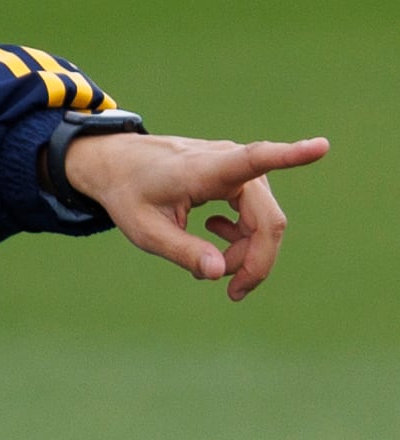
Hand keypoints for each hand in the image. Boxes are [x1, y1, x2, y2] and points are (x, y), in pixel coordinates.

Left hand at [63, 133, 328, 299]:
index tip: (321, 146)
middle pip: (267, 221)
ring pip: (265, 222)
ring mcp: (238, 167)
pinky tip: (215, 234)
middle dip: (255, 262)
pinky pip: (258, 215)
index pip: (253, 159)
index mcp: (204, 169)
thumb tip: (220, 274)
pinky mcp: (241, 174)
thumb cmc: (128, 194)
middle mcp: (228, 162)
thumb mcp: (145, 230)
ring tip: (212, 266)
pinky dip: (244, 238)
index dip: (290, 156)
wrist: (118, 165)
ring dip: (246, 252)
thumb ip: (182, 251)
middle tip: (232, 293)